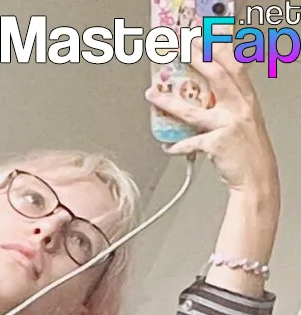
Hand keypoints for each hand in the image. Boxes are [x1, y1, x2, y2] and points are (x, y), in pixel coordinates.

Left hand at [145, 37, 279, 198]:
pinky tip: (167, 146)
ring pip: (192, 111)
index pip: (234, 68)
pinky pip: (189, 143)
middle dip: (199, 60)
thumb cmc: (248, 153)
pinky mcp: (216, 144)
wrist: (256, 179)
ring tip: (152, 96)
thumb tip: (201, 98)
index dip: (220, 51)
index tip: (204, 40)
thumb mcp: (245, 122)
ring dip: (168, 103)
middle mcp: (239, 110)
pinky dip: (176, 146)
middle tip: (182, 50)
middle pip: (217, 78)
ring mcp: (227, 126)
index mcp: (246, 101)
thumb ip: (227, 107)